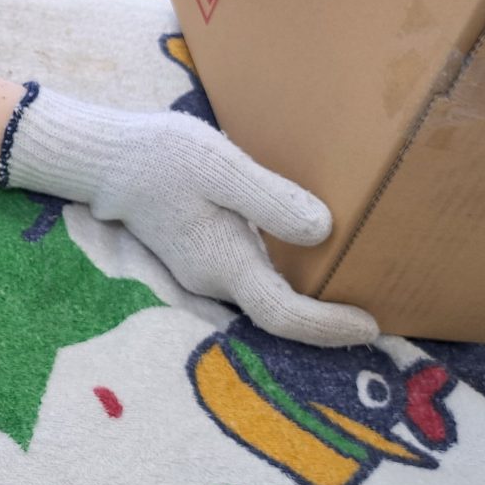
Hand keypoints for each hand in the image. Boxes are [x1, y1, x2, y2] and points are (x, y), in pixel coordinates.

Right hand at [92, 112, 378, 345]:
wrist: (106, 159)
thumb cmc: (161, 157)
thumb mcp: (220, 167)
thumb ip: (270, 199)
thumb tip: (323, 231)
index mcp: (224, 263)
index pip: (284, 314)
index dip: (328, 326)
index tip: (370, 326)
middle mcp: (215, 280)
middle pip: (278, 316)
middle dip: (326, 323)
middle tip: (379, 320)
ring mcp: (204, 272)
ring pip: (264, 300)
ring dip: (307, 304)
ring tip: (352, 292)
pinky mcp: (200, 257)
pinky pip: (252, 282)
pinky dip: (286, 284)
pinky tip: (309, 264)